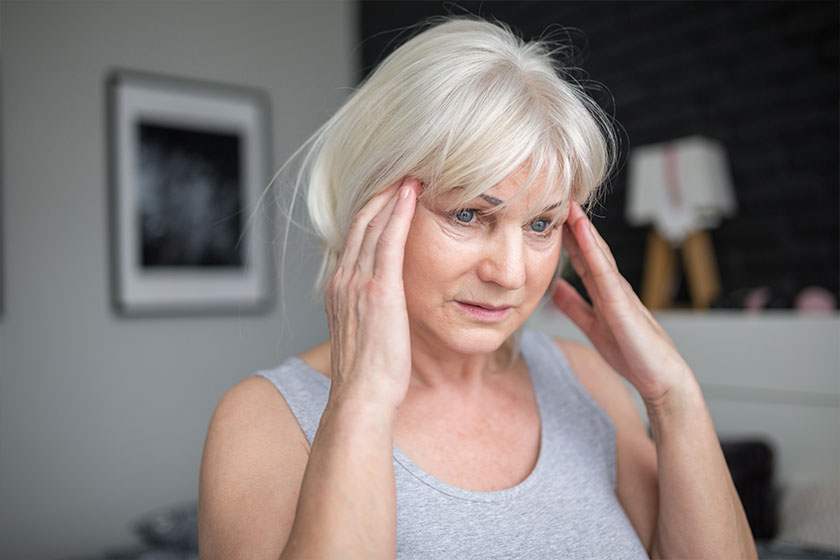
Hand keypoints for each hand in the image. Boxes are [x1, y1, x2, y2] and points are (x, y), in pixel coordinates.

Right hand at [324, 178, 419, 412]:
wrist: (362, 396)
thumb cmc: (368, 376)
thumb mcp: (364, 336)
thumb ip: (370, 312)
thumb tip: (385, 308)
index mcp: (338, 289)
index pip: (354, 239)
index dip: (371, 213)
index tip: (388, 195)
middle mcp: (343, 280)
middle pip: (360, 225)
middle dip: (380, 197)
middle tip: (400, 174)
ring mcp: (357, 283)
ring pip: (373, 226)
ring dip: (391, 197)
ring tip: (409, 175)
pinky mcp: (379, 289)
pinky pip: (388, 241)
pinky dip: (398, 214)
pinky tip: (411, 195)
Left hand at [551, 200, 691, 404]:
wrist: (661, 380)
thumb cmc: (632, 355)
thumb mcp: (593, 326)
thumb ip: (575, 307)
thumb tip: (555, 288)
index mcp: (605, 292)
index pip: (582, 258)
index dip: (566, 237)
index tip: (550, 214)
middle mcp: (613, 286)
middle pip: (590, 248)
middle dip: (574, 223)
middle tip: (559, 196)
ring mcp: (620, 293)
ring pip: (598, 253)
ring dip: (583, 228)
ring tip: (569, 204)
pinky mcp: (623, 304)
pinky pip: (604, 272)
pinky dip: (592, 249)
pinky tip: (582, 232)